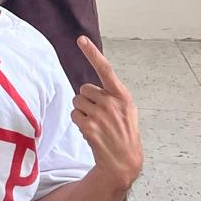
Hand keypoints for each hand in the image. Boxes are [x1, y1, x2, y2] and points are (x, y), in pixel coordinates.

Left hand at [71, 37, 142, 188]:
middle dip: (88, 100)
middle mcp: (111, 102)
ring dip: (83, 112)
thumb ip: (111, 95)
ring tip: (97, 125)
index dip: (92, 53)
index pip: (105, 69)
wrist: (124, 161)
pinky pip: (74, 115)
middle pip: (84, 89)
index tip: (81, 39)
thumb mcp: (126, 110)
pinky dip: (79, 123)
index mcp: (122, 96)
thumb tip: (89, 86)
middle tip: (100, 116)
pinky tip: (92, 132)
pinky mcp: (89, 126)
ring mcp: (100, 114)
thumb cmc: (124, 133)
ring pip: (77, 102)